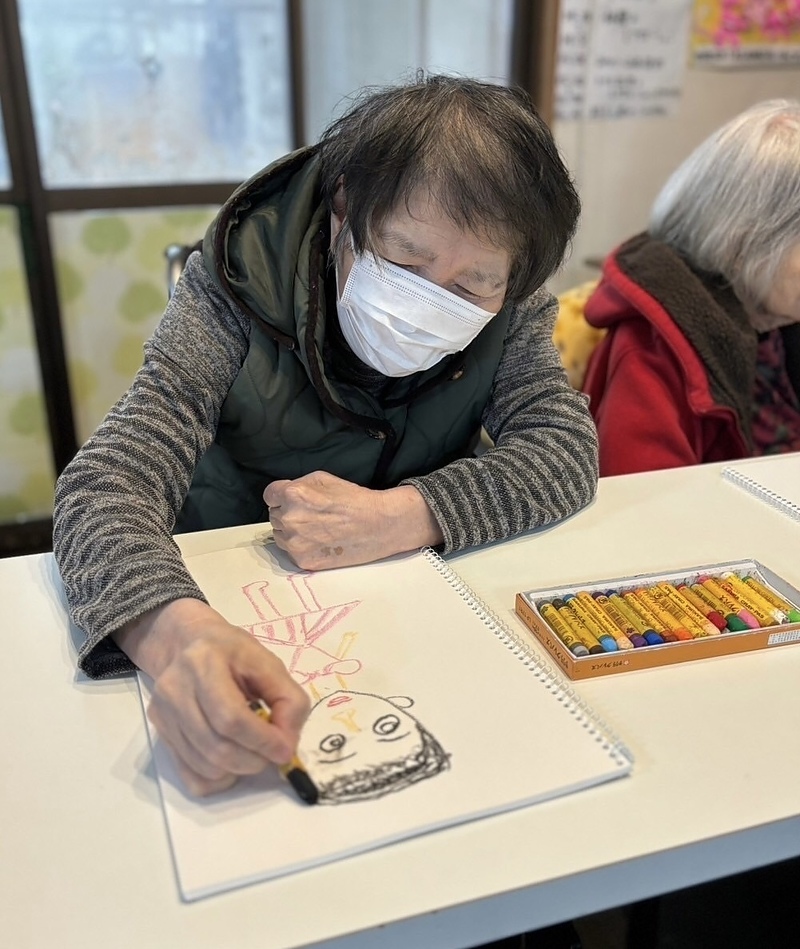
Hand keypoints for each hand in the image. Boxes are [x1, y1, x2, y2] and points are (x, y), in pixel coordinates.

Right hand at [114, 598, 309, 796]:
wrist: (186, 645)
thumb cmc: (232, 653)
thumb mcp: (268, 662)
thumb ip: (288, 700)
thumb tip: (287, 744)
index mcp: (204, 662)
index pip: (231, 718)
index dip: (262, 741)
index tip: (285, 750)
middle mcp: (175, 690)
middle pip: (217, 747)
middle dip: (254, 760)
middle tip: (272, 753)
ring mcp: (163, 715)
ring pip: (205, 766)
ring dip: (240, 769)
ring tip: (254, 751)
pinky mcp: (160, 734)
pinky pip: (191, 776)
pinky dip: (219, 778)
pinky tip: (232, 760)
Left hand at [264, 471, 443, 569]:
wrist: (377, 525)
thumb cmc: (353, 500)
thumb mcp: (322, 478)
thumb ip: (297, 485)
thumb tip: (282, 495)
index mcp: (293, 495)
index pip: (269, 495)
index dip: (282, 497)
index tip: (293, 501)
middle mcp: (290, 518)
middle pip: (274, 515)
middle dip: (288, 514)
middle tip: (312, 515)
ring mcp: (295, 542)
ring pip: (280, 535)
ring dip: (292, 532)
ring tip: (317, 529)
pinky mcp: (303, 560)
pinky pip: (291, 552)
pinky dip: (302, 547)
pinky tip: (321, 541)